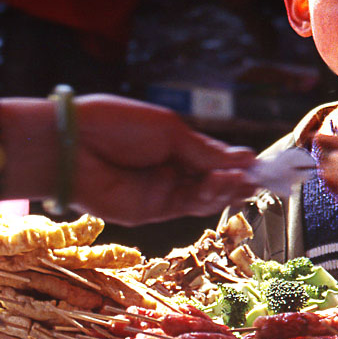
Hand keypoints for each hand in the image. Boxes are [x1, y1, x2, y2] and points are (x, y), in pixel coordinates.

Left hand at [70, 94, 257, 224]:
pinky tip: (224, 183)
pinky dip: (208, 196)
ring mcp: (160, 193)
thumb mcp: (168, 131)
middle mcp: (169, 171)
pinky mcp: (151, 212)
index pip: (213, 158)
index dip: (238, 162)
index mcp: (173, 145)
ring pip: (203, 197)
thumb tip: (244, 158)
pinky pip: (186, 207)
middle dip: (239, 179)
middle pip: (212, 181)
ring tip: (245, 180)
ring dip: (227, 189)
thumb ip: (204, 151)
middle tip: (264, 178)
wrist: (72, 146)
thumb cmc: (115, 126)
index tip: (264, 163)